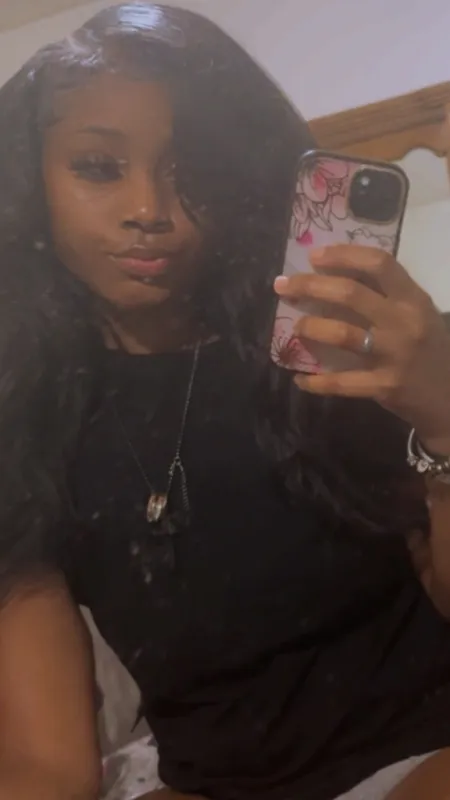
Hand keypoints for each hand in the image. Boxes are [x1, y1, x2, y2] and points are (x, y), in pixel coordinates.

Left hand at [274, 244, 449, 452]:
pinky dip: (316, 381)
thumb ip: (387, 297)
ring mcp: (394, 356)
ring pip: (342, 333)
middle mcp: (404, 323)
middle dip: (310, 285)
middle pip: (350, 293)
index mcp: (414, 300)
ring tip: (295, 328)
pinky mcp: (384, 386)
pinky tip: (300, 379)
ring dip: (310, 327)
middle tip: (285, 285)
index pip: (379, 263)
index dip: (343, 255)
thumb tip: (334, 277)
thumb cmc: (430, 350)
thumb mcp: (419, 315)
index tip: (315, 256)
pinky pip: (341, 382)